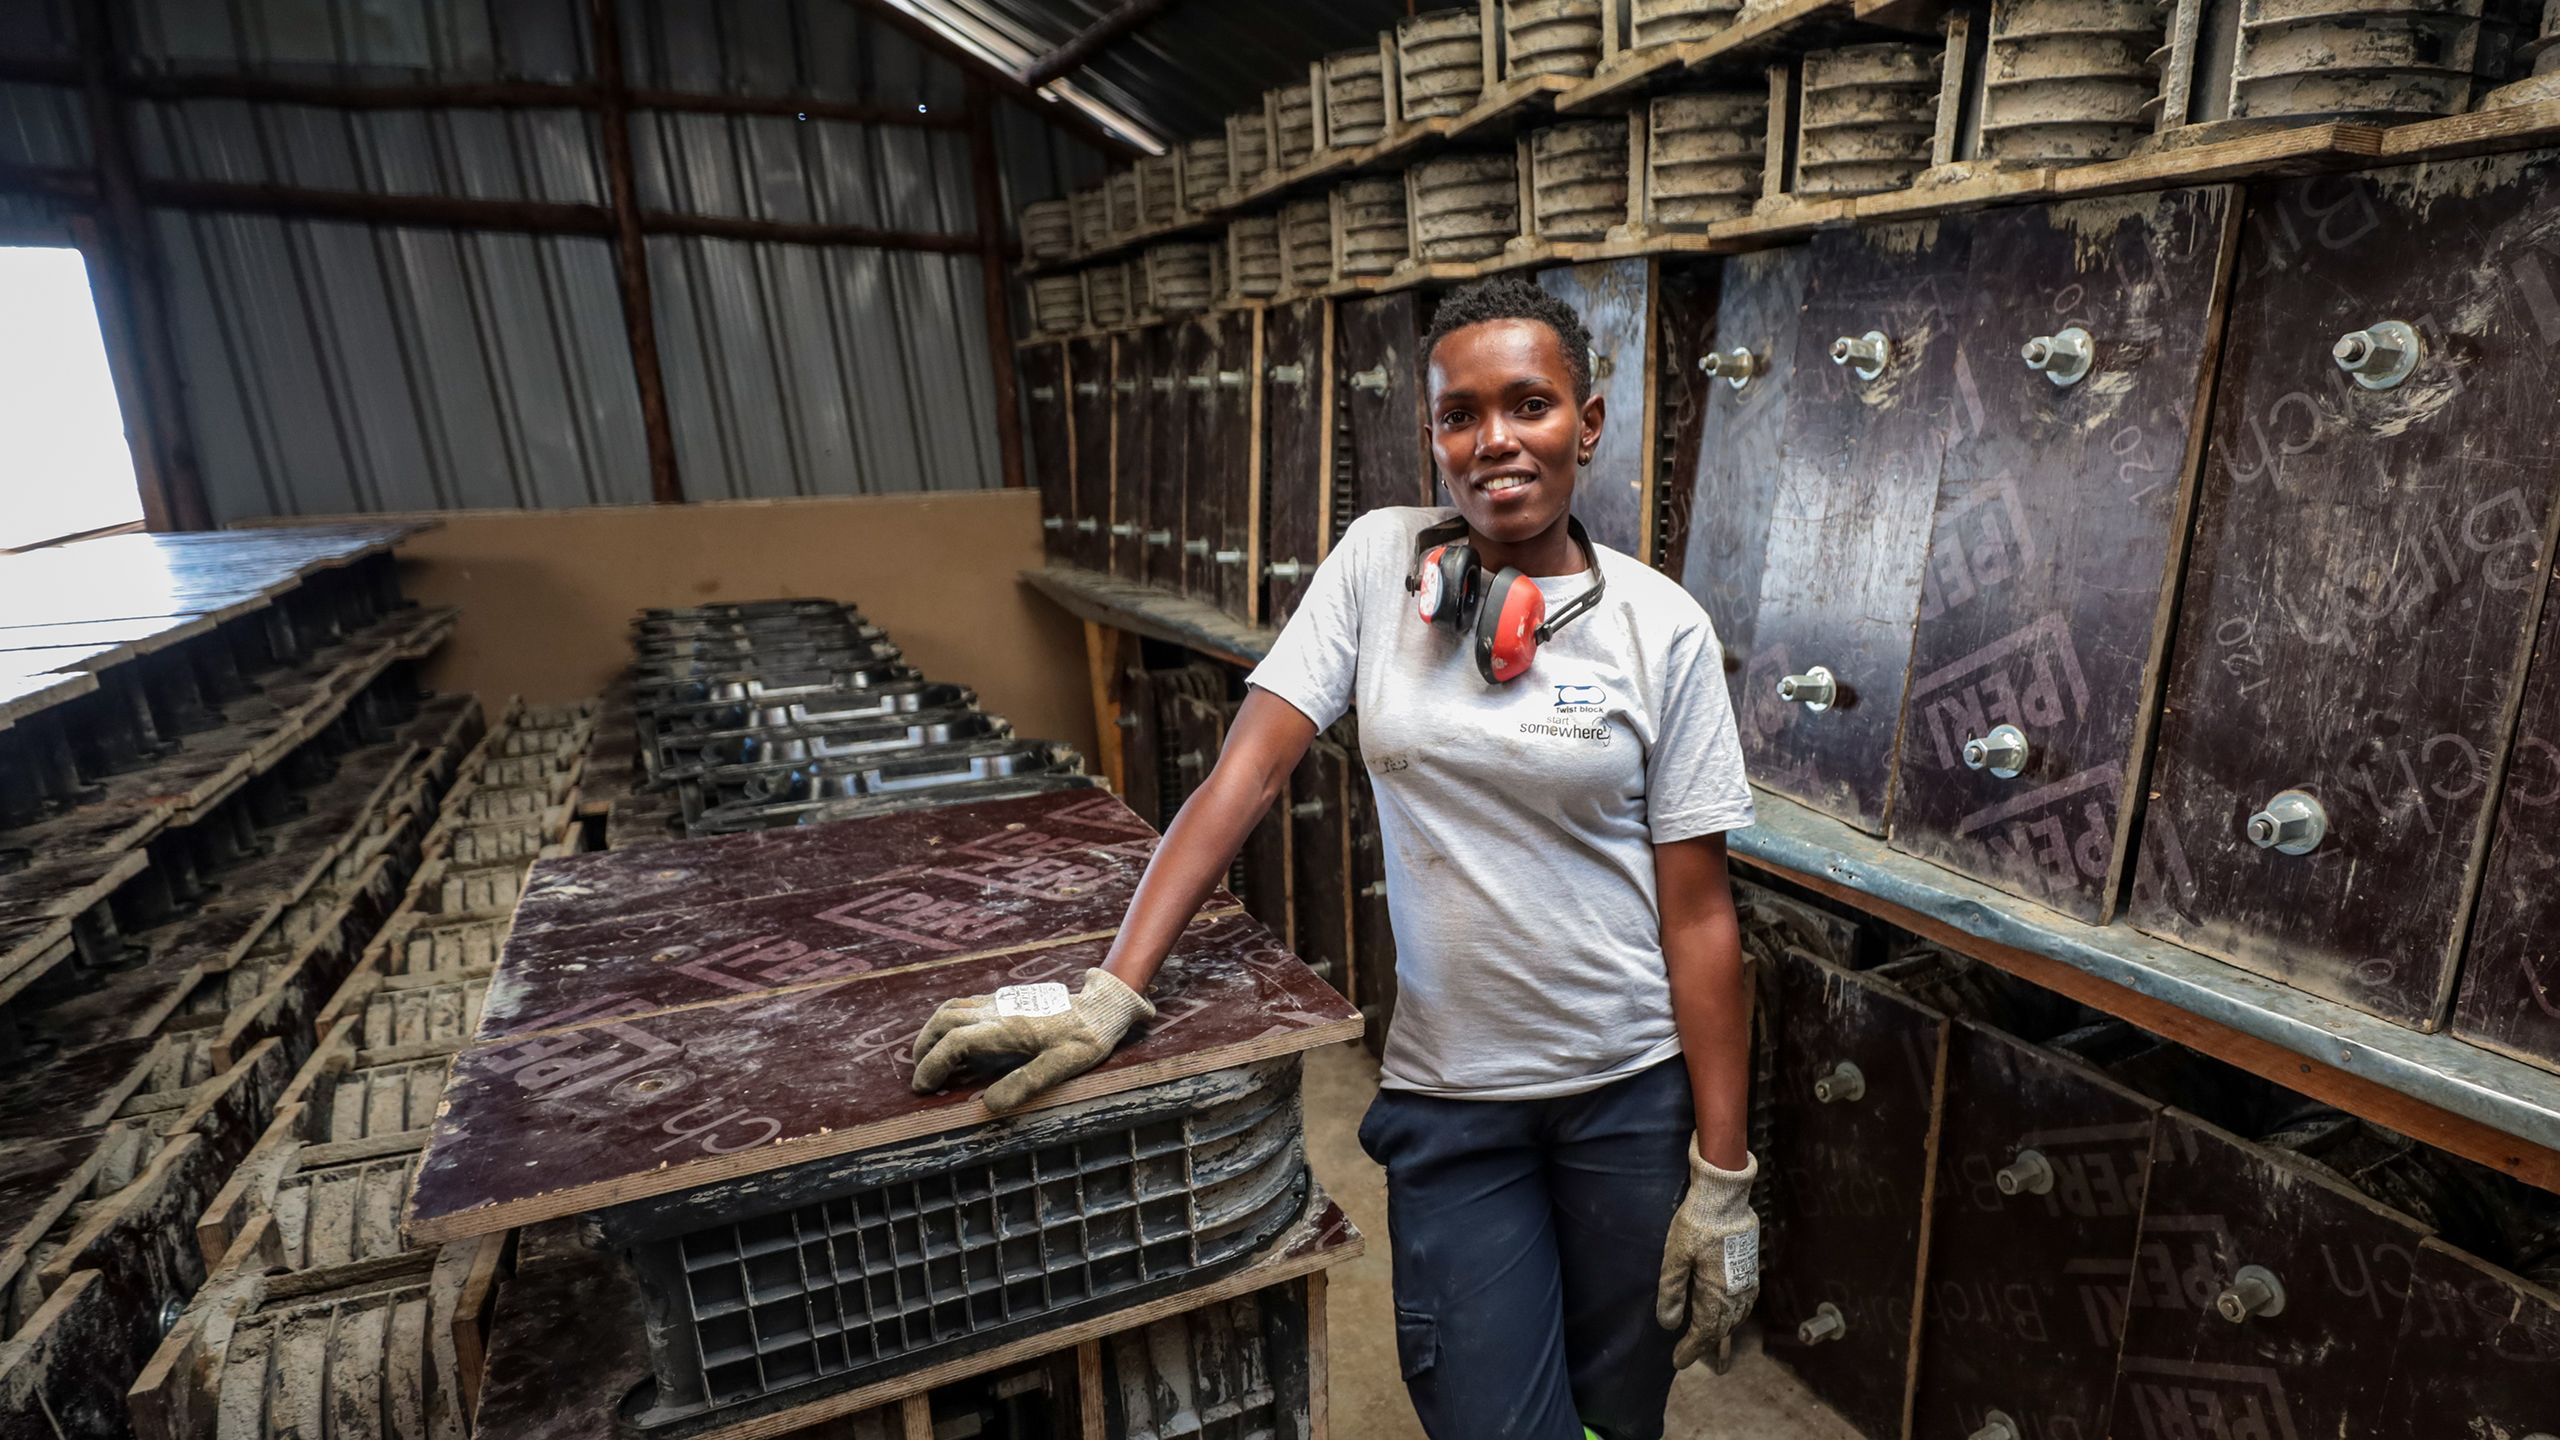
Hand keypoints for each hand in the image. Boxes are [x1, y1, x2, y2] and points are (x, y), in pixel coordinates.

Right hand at [908, 968, 1154, 1113]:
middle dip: (924, 1049)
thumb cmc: (1085, 1038)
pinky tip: (954, 1042)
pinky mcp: (1004, 1000)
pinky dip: (948, 1023)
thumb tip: (988, 1105)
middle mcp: (995, 1010)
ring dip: (932, 1033)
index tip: (924, 1088)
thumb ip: (1026, 1083)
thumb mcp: (1063, 1065)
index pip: (954, 1042)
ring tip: (928, 1059)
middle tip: (921, 1079)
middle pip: (943, 1021)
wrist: (1100, 1007)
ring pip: (951, 1009)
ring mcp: (998, 1002)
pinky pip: (964, 1005)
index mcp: (1005, 1028)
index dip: (933, 1065)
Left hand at [1656, 1148, 1759, 1368]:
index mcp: (1716, 1294)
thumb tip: (1668, 1324)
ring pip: (1737, 1317)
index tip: (1678, 1361)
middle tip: (1689, 1355)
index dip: (1691, 1349)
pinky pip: (1746, 1303)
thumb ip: (1671, 1292)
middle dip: (1706, 1345)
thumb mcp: (1674, 1257)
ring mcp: (1747, 1281)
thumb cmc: (1695, 1225)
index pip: (1705, 1332)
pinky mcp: (1750, 1269)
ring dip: (1722, 1332)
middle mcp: (1736, 1293)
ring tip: (1711, 1343)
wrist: (1724, 1198)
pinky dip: (1735, 1316)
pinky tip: (1729, 1314)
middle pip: (1722, 1328)